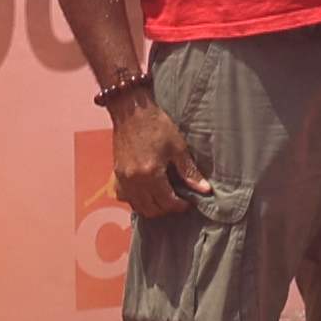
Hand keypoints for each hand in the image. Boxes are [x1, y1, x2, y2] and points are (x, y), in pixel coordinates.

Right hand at [107, 88, 211, 217]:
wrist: (132, 112)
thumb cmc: (156, 126)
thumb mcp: (178, 147)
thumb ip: (189, 171)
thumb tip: (204, 189)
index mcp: (151, 174)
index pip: (167, 202)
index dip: (180, 205)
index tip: (188, 202)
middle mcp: (135, 180)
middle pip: (151, 209)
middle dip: (166, 209)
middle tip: (177, 201)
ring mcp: (123, 179)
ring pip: (137, 206)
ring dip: (151, 207)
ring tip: (163, 199)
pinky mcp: (117, 174)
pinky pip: (125, 197)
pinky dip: (136, 200)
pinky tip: (146, 193)